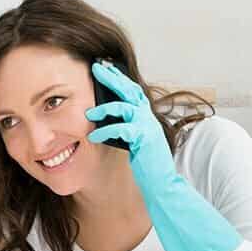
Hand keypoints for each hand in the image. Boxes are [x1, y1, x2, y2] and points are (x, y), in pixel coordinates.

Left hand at [85, 60, 241, 250]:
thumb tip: (105, 119)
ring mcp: (147, 127)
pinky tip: (95, 134)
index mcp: (146, 116)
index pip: (132, 90)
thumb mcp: (135, 142)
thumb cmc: (148, 165)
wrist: (163, 184)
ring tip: (88, 113)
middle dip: (112, 77)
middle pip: (130, 89)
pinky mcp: (144, 140)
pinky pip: (122, 128)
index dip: (118, 77)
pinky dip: (107, 129)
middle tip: (96, 67)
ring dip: (105, 107)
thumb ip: (126, 128)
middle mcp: (148, 118)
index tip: (103, 66)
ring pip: (126, 106)